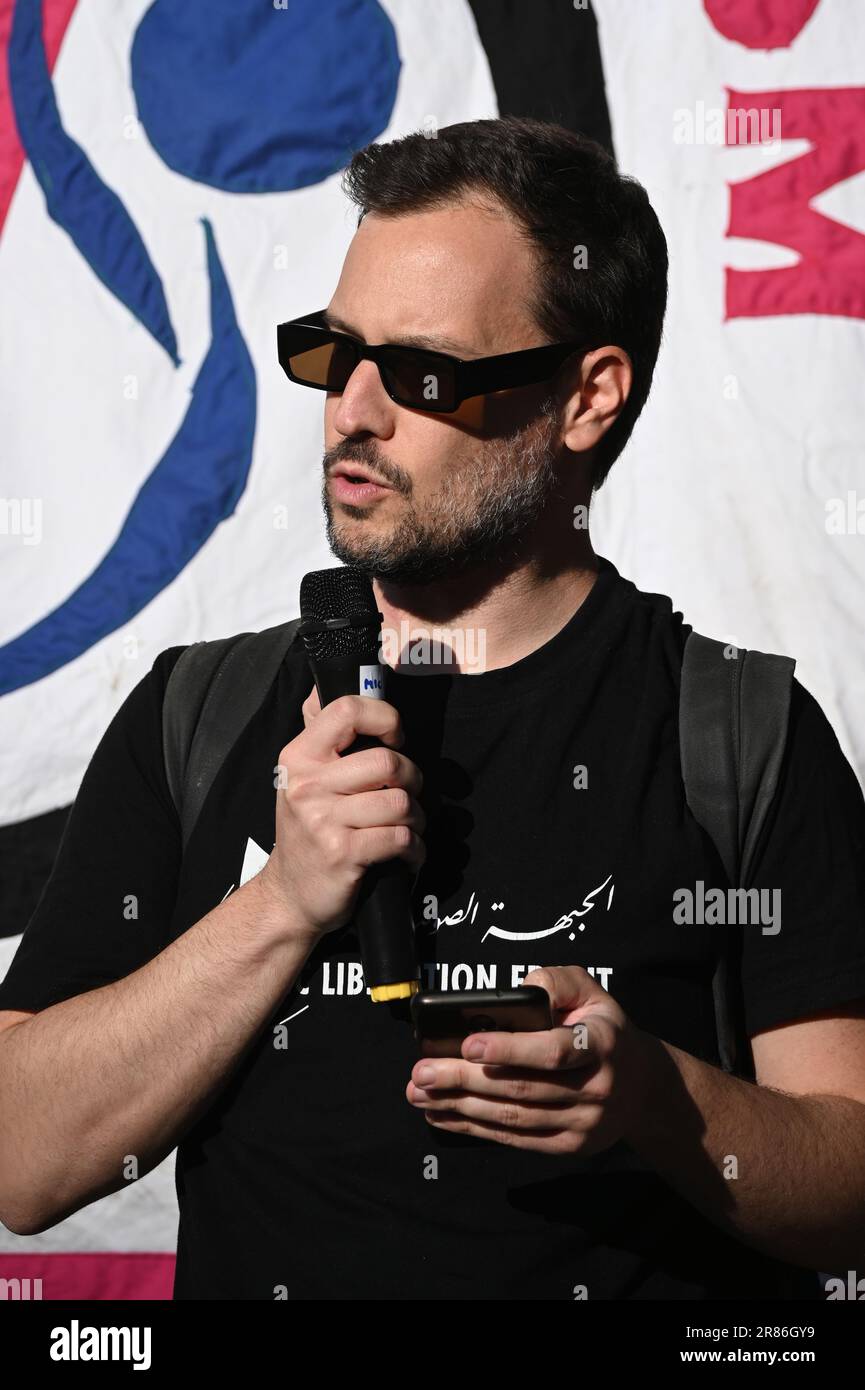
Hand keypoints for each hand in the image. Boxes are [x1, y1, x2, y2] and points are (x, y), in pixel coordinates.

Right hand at [256, 687, 425, 940]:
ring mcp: (323, 821)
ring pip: (400, 802)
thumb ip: (323, 738)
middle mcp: (307, 785)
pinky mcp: (343, 854)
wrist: (290, 897)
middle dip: (412, 779)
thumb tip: (328, 683)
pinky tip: (405, 854)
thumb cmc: (308, 832)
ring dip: (415, 819)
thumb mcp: (304, 780)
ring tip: (405, 828)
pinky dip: (414, 849)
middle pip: (387, 761)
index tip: (395, 739)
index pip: (347, 710)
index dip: (385, 718)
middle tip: (407, 793)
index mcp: (299, 757)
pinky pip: (400, 839)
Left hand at [406, 966, 658, 1154]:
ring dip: (459, 1106)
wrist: (640, 1085)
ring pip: (513, 1117)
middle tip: (421, 1071)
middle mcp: (596, 1089)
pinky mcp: (569, 1146)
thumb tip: (520, 988)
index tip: (468, 1044)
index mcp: (601, 1044)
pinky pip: (514, 1139)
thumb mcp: (590, 991)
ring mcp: (584, 1124)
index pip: (553, 1051)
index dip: (510, 1050)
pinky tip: (443, 1114)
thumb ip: (556, 981)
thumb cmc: (601, 1028)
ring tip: (419, 1093)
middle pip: (521, 1088)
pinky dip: (473, 1127)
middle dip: (464, 1080)